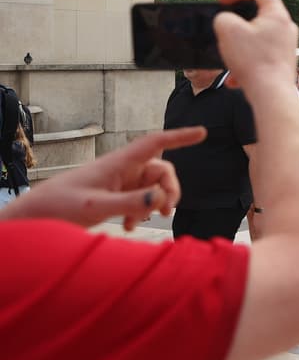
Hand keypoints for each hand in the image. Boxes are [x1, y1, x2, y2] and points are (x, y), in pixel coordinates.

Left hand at [0, 127, 204, 229]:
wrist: (34, 217)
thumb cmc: (58, 206)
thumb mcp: (96, 207)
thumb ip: (130, 203)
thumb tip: (161, 199)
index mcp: (118, 163)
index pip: (155, 143)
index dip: (180, 137)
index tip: (203, 133)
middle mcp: (122, 170)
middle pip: (162, 171)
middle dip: (169, 190)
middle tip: (167, 212)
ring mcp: (119, 183)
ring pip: (152, 187)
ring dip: (154, 205)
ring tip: (140, 223)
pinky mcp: (114, 196)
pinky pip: (139, 200)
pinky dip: (140, 213)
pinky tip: (128, 227)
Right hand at [214, 0, 298, 94]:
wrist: (271, 94)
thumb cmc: (256, 63)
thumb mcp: (228, 30)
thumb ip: (223, 18)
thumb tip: (226, 22)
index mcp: (277, 15)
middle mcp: (286, 28)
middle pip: (259, 14)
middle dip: (237, 20)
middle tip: (225, 25)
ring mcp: (285, 46)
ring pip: (256, 38)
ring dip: (239, 44)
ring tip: (229, 54)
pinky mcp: (281, 62)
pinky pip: (259, 56)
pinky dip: (245, 62)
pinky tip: (235, 76)